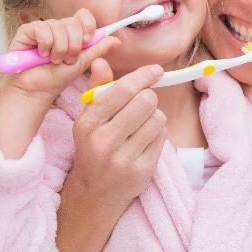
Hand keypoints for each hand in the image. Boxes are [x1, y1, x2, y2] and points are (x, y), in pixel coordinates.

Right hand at [6, 9, 106, 99]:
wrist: (39, 90)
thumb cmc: (58, 77)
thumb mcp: (83, 63)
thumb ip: (98, 49)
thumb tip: (116, 40)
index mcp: (72, 32)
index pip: (83, 15)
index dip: (87, 26)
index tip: (87, 41)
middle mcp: (57, 27)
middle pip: (73, 22)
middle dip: (73, 46)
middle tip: (66, 60)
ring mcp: (42, 28)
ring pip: (58, 27)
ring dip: (59, 49)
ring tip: (54, 60)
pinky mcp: (27, 31)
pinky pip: (43, 30)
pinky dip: (45, 46)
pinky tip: (41, 55)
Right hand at [56, 62, 167, 251]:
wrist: (96, 191)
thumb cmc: (93, 147)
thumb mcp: (88, 119)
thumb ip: (97, 89)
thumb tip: (101, 60)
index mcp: (88, 124)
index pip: (122, 91)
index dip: (142, 77)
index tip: (156, 70)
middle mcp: (104, 141)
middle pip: (145, 102)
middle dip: (148, 97)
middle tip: (143, 103)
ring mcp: (124, 158)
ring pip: (157, 119)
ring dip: (154, 117)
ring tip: (140, 125)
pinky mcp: (142, 170)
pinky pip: (162, 138)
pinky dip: (158, 134)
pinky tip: (144, 140)